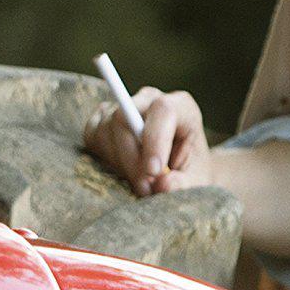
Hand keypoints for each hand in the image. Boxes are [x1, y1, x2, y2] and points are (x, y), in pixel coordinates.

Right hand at [83, 86, 213, 197]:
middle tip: (144, 189)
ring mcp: (124, 108)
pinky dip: (103, 158)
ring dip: (118, 163)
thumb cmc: (191, 173)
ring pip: (106, 130)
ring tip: (139, 183)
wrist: (179, 170)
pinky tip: (122, 171)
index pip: (162, 110)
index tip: (154, 172)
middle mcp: (150, 101)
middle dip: (130, 158)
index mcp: (181, 108)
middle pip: (124, 117)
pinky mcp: (103, 120)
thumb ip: (184, 184)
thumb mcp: (197, 182)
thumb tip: (162, 184)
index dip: (155, 140)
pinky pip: (92, 136)